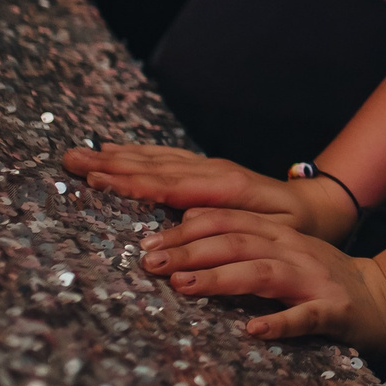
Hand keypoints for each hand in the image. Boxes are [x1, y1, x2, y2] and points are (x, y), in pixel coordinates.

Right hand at [62, 143, 359, 241]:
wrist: (316, 207)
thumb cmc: (294, 227)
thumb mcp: (270, 231)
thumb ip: (231, 226)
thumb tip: (185, 223)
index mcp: (224, 187)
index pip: (167, 184)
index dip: (131, 181)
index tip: (97, 176)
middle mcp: (211, 172)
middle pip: (153, 166)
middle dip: (110, 163)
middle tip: (70, 158)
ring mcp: (208, 169)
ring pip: (156, 159)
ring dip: (118, 157)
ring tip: (84, 153)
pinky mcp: (207, 171)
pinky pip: (167, 160)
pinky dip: (139, 156)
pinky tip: (119, 154)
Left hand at [139, 209, 385, 348]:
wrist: (385, 298)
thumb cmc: (322, 280)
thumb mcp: (283, 253)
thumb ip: (243, 244)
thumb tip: (185, 237)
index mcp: (280, 235)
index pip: (228, 222)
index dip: (186, 231)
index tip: (147, 243)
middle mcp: (295, 251)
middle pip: (238, 243)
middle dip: (191, 252)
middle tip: (151, 264)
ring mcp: (316, 280)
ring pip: (264, 274)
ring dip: (222, 278)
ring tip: (185, 286)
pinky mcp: (335, 312)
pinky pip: (306, 317)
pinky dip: (280, 322)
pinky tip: (254, 330)